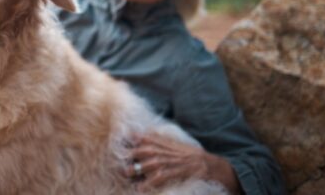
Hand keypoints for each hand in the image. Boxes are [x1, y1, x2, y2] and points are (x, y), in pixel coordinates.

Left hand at [123, 132, 240, 193]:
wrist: (209, 165)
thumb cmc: (188, 155)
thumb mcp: (172, 143)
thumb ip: (155, 139)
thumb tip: (136, 135)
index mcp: (161, 142)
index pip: (140, 138)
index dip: (126, 140)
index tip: (115, 144)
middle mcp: (163, 150)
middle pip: (139, 151)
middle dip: (127, 157)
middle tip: (117, 164)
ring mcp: (168, 161)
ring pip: (146, 164)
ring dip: (134, 170)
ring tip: (126, 175)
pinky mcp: (174, 172)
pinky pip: (157, 177)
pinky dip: (147, 183)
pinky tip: (140, 188)